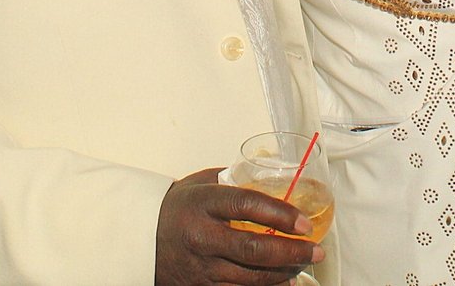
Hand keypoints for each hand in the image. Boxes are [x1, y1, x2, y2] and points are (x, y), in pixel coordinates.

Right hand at [155, 167, 323, 285]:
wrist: (140, 237)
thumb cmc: (175, 208)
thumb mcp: (201, 184)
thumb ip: (235, 182)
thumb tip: (274, 179)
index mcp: (203, 203)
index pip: (247, 205)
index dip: (280, 214)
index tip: (303, 221)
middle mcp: (201, 237)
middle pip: (254, 249)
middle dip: (291, 252)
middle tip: (314, 250)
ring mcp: (200, 267)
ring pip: (250, 277)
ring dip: (283, 273)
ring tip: (303, 265)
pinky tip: (282, 282)